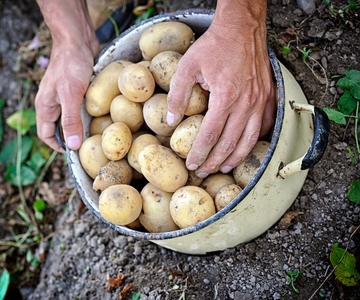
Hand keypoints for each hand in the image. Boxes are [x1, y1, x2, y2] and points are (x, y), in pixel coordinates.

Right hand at [35, 0, 99, 152]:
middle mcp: (53, 102)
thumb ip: (70, 120)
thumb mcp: (70, 95)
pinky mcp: (76, 88)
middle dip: (72, 137)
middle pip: (59, 128)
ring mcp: (64, 95)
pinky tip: (101, 115)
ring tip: (98, 132)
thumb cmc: (70, 64)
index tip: (75, 153)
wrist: (77, 38)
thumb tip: (73, 145)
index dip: (58, 146)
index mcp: (45, 106)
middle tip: (90, 144)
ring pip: (71, 117)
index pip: (46, 134)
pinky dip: (89, 112)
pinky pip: (80, 106)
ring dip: (82, 125)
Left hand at [166, 1, 274, 177]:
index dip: (200, 153)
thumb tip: (170, 120)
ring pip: (249, 140)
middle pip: (228, 144)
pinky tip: (245, 148)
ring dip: (235, 157)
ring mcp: (259, 101)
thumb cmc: (215, 45)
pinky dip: (255, 141)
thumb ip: (177, 95)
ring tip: (223, 167)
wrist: (242, 27)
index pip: (210, 136)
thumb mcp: (187, 66)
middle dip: (214, 161)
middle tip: (204, 171)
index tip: (191, 164)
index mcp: (225, 97)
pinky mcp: (267, 96)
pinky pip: (264, 126)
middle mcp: (245, 103)